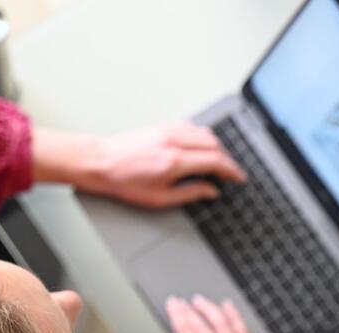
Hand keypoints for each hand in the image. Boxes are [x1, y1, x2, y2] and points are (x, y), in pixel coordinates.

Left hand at [32, 124, 244, 208]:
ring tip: (217, 162)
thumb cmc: (123, 182)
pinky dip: (202, 136)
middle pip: (214, 144)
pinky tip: (201, 147)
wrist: (100, 162)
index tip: (238, 177)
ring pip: (204, 133)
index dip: (232, 170)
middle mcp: (173, 142)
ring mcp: (168, 131)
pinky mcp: (162, 126)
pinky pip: (191, 126)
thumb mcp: (159, 199)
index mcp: (174, 162)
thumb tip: (210, 191)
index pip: (215, 161)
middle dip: (227, 159)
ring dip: (216, 147)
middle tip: (230, 173)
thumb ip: (190, 194)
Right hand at [161, 296, 258, 332]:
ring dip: (210, 308)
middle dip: (190, 310)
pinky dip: (235, 317)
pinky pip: (242, 332)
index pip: (186, 331)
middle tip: (182, 302)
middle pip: (202, 325)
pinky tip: (228, 307)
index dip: (177, 314)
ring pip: (222, 323)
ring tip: (200, 301)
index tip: (173, 304)